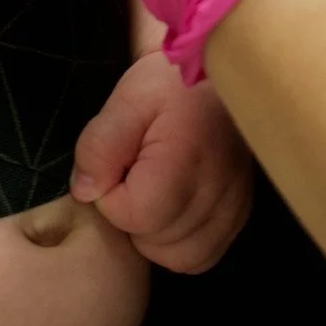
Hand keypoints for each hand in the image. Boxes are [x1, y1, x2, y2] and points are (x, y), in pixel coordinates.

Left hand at [71, 52, 253, 272]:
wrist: (216, 67)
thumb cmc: (169, 81)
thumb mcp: (126, 99)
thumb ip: (99, 146)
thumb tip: (85, 193)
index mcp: (185, 161)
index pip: (133, 216)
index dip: (112, 195)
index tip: (119, 161)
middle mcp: (217, 192)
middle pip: (156, 243)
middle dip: (134, 216)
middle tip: (135, 173)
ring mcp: (234, 207)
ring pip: (180, 258)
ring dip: (156, 235)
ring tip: (152, 191)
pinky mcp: (241, 213)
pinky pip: (203, 255)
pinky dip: (182, 242)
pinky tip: (172, 209)